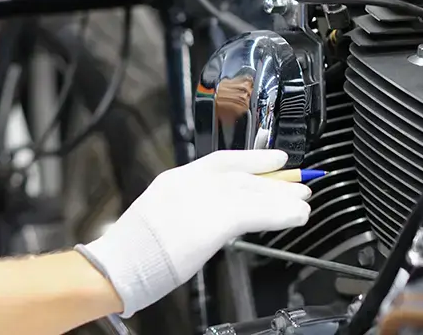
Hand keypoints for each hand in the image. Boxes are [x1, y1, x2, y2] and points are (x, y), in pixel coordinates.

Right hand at [76, 150, 311, 316]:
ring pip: (253, 193)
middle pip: (242, 176)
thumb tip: (213, 218)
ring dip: (283, 198)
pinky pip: (257, 213)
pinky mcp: (214, 221)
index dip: (253, 158)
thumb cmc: (133, 251)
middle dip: (274, 180)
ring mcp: (201, 200)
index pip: (221, 161)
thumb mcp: (159, 217)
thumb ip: (187, 210)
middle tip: (299, 184)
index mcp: (174, 180)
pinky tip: (296, 216)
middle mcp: (189, 183)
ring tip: (303, 203)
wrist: (119, 263)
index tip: (275, 158)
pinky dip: (280, 214)